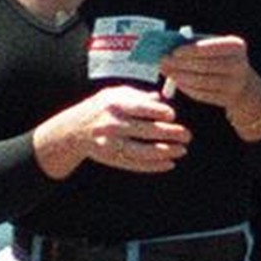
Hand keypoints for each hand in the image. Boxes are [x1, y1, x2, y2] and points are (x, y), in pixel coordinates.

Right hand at [33, 84, 190, 177]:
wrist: (73, 130)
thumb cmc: (100, 108)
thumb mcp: (114, 94)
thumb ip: (138, 95)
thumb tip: (161, 98)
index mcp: (115, 105)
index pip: (142, 109)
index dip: (160, 112)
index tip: (173, 115)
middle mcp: (113, 125)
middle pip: (147, 131)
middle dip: (170, 133)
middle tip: (187, 135)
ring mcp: (112, 144)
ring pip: (143, 151)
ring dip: (166, 152)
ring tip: (182, 150)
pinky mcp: (113, 158)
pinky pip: (136, 164)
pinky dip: (154, 166)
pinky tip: (169, 164)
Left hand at [159, 34, 254, 110]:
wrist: (244, 85)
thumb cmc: (221, 59)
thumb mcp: (216, 47)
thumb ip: (196, 44)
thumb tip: (169, 46)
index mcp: (236, 46)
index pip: (212, 47)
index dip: (192, 50)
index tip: (174, 52)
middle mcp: (239, 65)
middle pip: (205, 65)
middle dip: (181, 64)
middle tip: (162, 61)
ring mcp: (234, 85)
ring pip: (201, 81)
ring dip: (180, 76)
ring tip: (166, 71)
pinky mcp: (226, 99)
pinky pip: (202, 94)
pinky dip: (186, 87)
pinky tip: (176, 81)